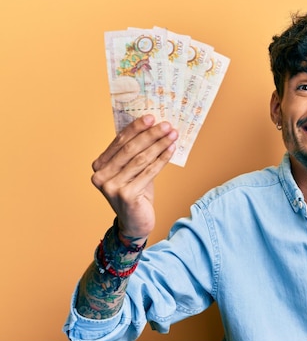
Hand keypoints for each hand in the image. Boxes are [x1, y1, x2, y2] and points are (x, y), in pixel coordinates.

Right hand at [91, 115, 177, 238]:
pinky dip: (162, 159)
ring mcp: (111, 186)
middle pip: (130, 149)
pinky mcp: (126, 195)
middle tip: (166, 125)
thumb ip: (135, 153)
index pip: (119, 141)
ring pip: (140, 159)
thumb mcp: (133, 171)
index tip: (151, 117)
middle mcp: (101, 175)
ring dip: (159, 145)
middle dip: (150, 135)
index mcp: (99, 165)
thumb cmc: (136, 193)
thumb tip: (152, 127)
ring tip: (172, 135)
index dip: (136, 128)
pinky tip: (171, 150)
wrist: (135, 223)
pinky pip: (148, 172)